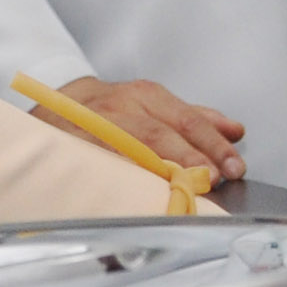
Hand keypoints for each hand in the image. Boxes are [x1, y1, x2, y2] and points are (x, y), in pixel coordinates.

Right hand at [44, 75, 245, 182]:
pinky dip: (119, 175)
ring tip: (184, 186)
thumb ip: (193, 118)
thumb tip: (234, 131)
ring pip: (129, 146)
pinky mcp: (68, 144)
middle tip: (214, 179)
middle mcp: (119, 106)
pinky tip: (138, 191)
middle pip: (161, 133)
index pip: (188, 119)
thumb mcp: (151, 105)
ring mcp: (91, 125)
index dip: (212, 143)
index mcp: (145, 96)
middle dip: (192, 157)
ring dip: (159, 168)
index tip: (233, 166)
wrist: (53, 103)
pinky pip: (96, 161)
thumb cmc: (111, 110)